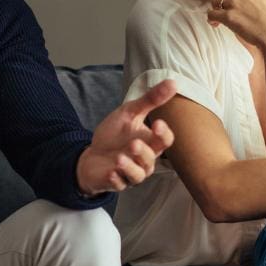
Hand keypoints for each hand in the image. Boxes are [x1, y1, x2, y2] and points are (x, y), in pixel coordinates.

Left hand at [76, 79, 178, 194]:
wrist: (93, 154)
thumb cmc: (115, 134)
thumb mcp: (130, 112)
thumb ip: (150, 100)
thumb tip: (173, 82)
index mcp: (150, 142)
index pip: (165, 141)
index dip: (164, 134)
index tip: (158, 123)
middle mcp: (144, 160)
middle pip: (151, 160)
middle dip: (143, 152)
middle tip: (133, 144)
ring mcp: (130, 172)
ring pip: (138, 175)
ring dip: (130, 167)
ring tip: (120, 158)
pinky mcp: (115, 181)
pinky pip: (119, 184)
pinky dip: (116, 179)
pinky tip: (110, 171)